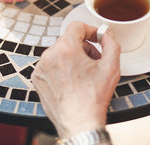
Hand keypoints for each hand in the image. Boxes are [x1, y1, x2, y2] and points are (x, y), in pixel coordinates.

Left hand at [31, 21, 120, 138]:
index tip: (96, 39)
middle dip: (83, 48)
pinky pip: (50, 66)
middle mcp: (49, 55)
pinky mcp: (37, 78)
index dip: (90, 30)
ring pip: (59, 53)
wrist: (79, 122)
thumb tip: (106, 32)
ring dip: (72, 59)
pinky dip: (60, 70)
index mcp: (65, 48)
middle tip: (94, 63)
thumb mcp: (111, 67)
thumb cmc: (93, 98)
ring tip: (82, 75)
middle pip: (68, 41)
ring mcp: (41, 67)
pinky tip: (71, 82)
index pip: (76, 26)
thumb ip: (111, 43)